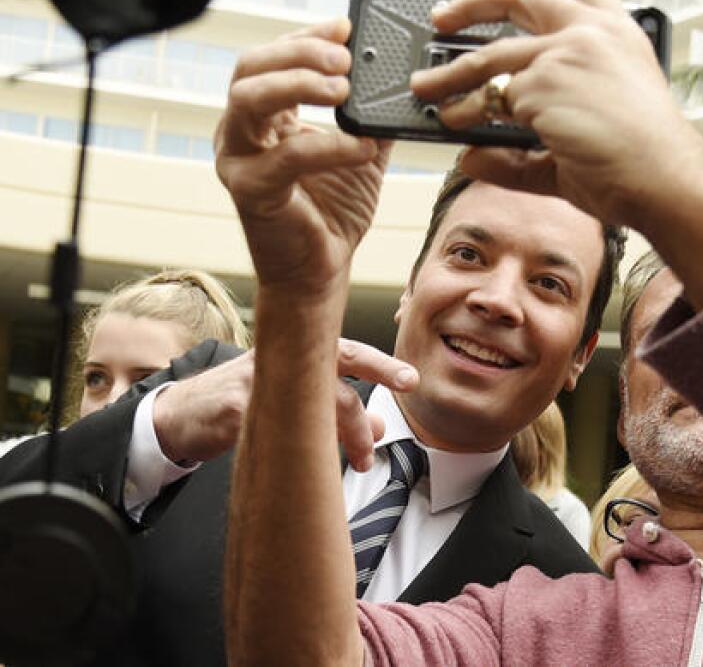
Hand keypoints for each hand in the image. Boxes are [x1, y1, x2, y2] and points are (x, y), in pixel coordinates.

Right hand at [153, 340, 417, 471]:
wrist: (177, 415)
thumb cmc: (238, 404)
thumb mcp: (289, 403)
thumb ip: (335, 411)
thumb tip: (380, 426)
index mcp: (295, 355)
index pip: (347, 352)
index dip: (380, 364)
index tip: (410, 379)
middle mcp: (281, 358)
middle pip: (339, 359)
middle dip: (378, 371)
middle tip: (407, 387)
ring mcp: (257, 377)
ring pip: (316, 396)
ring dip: (346, 430)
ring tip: (363, 461)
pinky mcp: (233, 403)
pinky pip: (276, 423)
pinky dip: (302, 447)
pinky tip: (315, 464)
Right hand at [215, 18, 391, 298]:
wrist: (320, 270)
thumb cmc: (333, 210)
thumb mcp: (360, 150)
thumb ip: (370, 115)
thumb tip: (401, 83)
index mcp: (263, 116)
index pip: (272, 58)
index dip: (306, 36)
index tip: (345, 27)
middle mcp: (239, 131)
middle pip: (250, 67)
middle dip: (300, 53)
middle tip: (345, 58)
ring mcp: (237, 160)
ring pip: (249, 100)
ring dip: (299, 84)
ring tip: (344, 91)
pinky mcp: (249, 192)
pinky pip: (286, 157)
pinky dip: (328, 146)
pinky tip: (361, 148)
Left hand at [409, 0, 702, 234]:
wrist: (668, 182)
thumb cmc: (643, 164)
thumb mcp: (584, 140)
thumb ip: (525, 148)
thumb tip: (472, 156)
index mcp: (617, 33)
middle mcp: (592, 30)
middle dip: (473, 5)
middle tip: (442, 19)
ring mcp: (566, 52)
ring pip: (491, 58)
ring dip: (451, 75)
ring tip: (427, 88)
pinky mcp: (544, 82)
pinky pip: (492, 98)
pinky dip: (468, 112)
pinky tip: (455, 123)